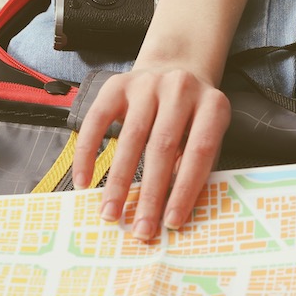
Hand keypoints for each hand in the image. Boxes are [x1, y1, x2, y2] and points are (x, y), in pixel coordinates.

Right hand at [71, 63, 230, 240]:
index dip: (185, 189)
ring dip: (118, 181)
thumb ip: (196, 165)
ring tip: (110, 213)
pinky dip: (87, 153)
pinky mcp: (117, 84)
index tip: (171, 222)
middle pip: (163, 147)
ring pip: (131, 137)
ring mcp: (148, 83)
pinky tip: (83, 180)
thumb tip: (173, 212)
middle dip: (150, 193)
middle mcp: (181, 89)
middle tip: (139, 229)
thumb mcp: (207, 134)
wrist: (176, 67)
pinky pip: (96, 121)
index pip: (200, 151)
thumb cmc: (193, 116)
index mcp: (212, 105)